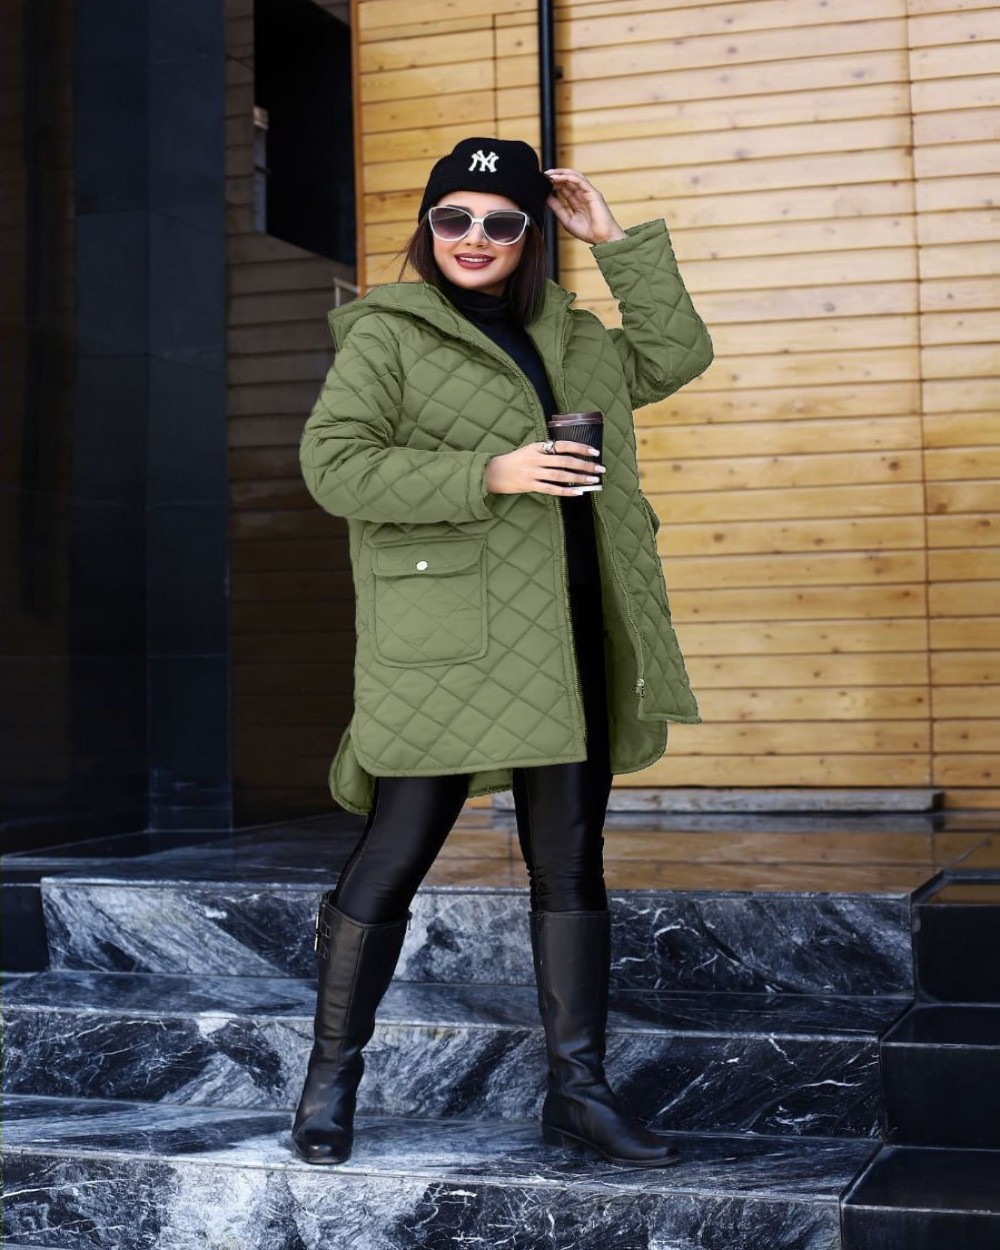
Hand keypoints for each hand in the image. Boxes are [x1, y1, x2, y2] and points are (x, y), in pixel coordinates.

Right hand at [485, 441, 605, 496]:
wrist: (492, 473)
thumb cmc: (514, 461)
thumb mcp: (529, 450)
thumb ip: (546, 451)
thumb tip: (570, 456)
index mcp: (537, 447)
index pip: (562, 445)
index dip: (579, 447)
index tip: (594, 452)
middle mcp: (536, 459)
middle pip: (565, 461)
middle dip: (584, 465)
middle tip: (599, 469)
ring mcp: (532, 473)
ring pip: (560, 476)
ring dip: (579, 478)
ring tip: (593, 481)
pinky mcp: (529, 486)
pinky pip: (551, 489)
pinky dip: (566, 491)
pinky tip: (578, 492)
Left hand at [544, 169, 625, 244]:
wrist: (603, 239)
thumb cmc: (588, 232)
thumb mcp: (567, 220)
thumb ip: (557, 208)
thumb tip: (546, 198)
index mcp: (577, 201)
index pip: (564, 187)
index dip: (554, 183)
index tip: (542, 182)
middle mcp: (583, 194)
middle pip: (568, 179)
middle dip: (556, 175)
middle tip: (544, 175)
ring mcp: (588, 192)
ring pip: (574, 176)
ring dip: (561, 173)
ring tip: (549, 174)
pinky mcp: (593, 193)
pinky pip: (580, 181)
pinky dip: (569, 178)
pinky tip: (559, 178)